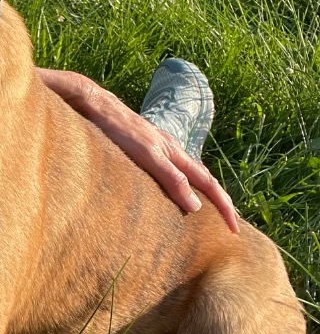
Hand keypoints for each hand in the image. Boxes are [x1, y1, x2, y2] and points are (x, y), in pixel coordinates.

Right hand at [38, 69, 238, 233]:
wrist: (97, 105)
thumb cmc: (113, 129)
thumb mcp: (136, 153)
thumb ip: (153, 171)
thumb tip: (182, 201)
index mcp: (171, 152)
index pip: (202, 179)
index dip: (218, 200)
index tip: (229, 224)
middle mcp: (172, 150)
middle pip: (206, 179)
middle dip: (223, 204)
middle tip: (235, 228)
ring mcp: (161, 149)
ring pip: (197, 177)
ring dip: (214, 199)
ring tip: (227, 220)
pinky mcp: (147, 150)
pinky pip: (172, 174)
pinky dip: (185, 190)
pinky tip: (192, 205)